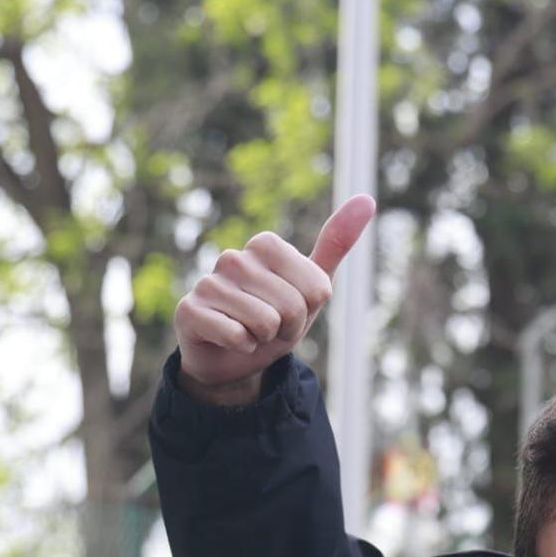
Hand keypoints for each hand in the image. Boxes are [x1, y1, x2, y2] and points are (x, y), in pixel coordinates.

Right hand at [173, 195, 376, 404]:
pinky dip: (241, 347)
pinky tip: (228, 339)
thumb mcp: (312, 286)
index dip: (309, 312)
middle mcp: (234, 257)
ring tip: (249, 332)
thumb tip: (366, 198)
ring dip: (264, 339)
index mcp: (266, 245)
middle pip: (292, 308)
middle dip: (288, 328)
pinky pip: (237, 336)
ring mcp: (208, 281)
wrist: (233, 357)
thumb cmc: (275, 319)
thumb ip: (336, 244)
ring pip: (265, 323)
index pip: (317, 289)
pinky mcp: (189, 310)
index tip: (291, 311)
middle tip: (270, 327)